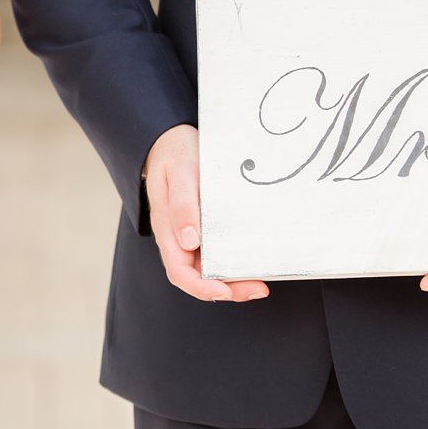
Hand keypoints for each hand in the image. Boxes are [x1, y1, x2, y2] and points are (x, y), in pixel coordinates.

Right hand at [144, 124, 268, 302]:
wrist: (172, 138)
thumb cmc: (175, 153)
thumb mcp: (179, 172)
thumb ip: (183, 205)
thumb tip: (190, 241)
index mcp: (167, 229)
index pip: (180, 272)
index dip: (203, 287)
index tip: (227, 290)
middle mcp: (177, 237)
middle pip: (198, 277)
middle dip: (228, 289)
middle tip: (259, 288)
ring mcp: (189, 234)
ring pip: (208, 268)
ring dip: (233, 279)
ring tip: (260, 281)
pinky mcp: (203, 226)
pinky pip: (216, 252)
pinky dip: (233, 261)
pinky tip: (251, 259)